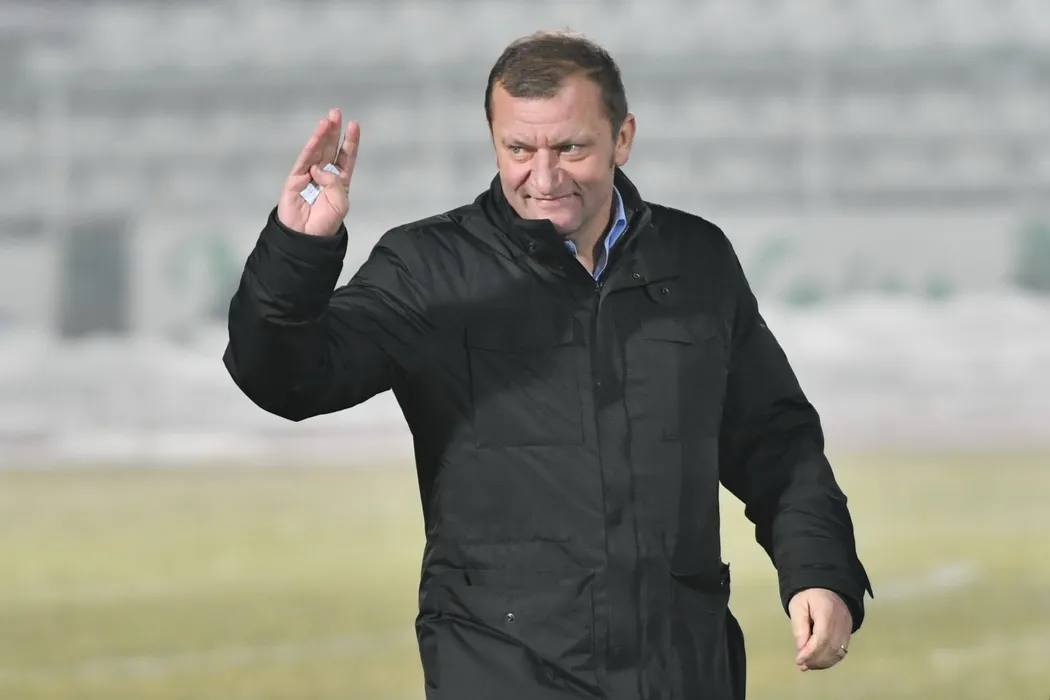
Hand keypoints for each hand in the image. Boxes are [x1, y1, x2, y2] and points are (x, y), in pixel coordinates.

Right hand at [277, 108, 359, 236]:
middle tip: (337, 113)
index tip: (354, 125)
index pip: (346, 156)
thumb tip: (320, 169)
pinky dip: (310, 148)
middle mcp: (325, 174)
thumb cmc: (325, 222)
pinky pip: (303, 161)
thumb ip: (335, 184)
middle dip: (334, 131)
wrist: (306, 237)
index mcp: (339, 180)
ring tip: (328, 120)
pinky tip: (315, 137)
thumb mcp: (340, 204)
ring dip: (322, 135)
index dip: (350, 141)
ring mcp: (309, 175)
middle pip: (331, 148)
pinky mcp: (295, 178)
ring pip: (317, 151)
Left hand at [788, 588, 851, 671]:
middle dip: (815, 659)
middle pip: (831, 647)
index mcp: (827, 611)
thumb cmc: (809, 595)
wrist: (827, 587)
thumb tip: (801, 648)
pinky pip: (841, 651)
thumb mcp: (798, 606)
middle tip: (801, 665)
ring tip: (807, 665)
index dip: (811, 652)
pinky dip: (830, 660)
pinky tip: (818, 662)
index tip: (799, 659)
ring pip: (838, 652)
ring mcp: (847, 628)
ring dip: (822, 662)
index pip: (822, 637)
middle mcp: (841, 622)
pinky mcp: (848, 634)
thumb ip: (799, 627)